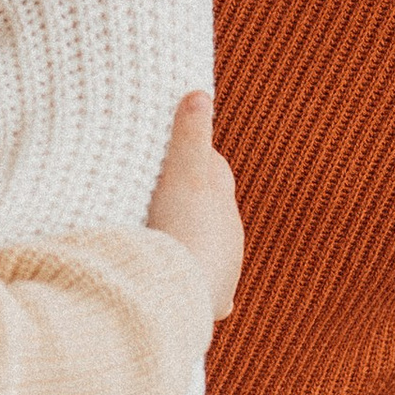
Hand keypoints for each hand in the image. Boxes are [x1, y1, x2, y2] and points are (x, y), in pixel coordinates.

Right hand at [145, 91, 243, 321]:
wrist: (181, 294)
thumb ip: (190, 137)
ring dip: (193, 245)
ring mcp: (225, 272)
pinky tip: (195, 293)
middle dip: (194, 203)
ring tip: (169, 242)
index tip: (173, 158)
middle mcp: (231, 240)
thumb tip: (200, 93)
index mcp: (224, 208)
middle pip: (213, 213)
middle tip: (163, 195)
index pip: (215, 173)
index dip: (195, 163)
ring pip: (211, 252)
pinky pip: (212, 296)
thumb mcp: (183, 178)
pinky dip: (203, 291)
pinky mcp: (214, 301)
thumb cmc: (182, 232)